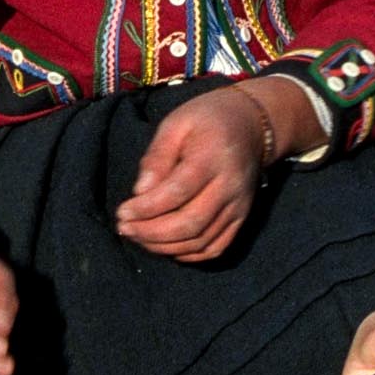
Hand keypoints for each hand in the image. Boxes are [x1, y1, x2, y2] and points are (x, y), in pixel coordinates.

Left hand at [114, 86, 263, 260]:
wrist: (252, 126)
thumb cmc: (206, 120)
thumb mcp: (176, 124)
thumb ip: (157, 157)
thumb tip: (140, 192)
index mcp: (212, 158)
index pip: (177, 192)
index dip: (146, 208)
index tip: (122, 212)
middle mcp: (229, 187)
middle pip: (190, 223)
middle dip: (151, 233)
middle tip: (125, 228)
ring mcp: (239, 206)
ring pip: (201, 241)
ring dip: (165, 246)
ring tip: (138, 237)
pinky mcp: (241, 218)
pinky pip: (215, 248)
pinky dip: (188, 254)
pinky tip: (165, 246)